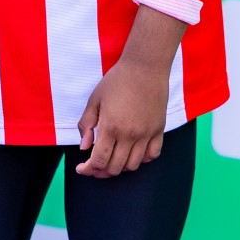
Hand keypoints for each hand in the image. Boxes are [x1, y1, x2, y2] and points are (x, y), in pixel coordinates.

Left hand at [73, 5, 185, 176]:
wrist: (144, 68)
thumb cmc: (116, 81)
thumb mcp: (94, 99)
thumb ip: (87, 124)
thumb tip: (84, 148)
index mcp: (110, 127)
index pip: (99, 160)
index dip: (88, 169)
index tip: (81, 169)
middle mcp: (129, 135)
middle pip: (115, 167)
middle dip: (101, 171)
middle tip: (93, 167)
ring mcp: (146, 134)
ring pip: (133, 165)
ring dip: (120, 168)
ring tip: (111, 161)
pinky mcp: (158, 130)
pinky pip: (152, 155)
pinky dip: (141, 160)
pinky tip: (132, 153)